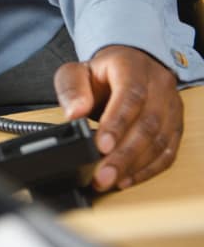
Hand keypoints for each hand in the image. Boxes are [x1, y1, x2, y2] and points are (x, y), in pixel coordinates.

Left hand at [54, 45, 181, 190]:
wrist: (128, 66)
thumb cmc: (101, 72)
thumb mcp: (76, 72)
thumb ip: (72, 90)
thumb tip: (74, 113)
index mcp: (133, 66)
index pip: (131, 96)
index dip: (117, 123)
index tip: (100, 145)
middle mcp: (158, 85)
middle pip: (148, 124)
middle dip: (124, 154)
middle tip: (102, 174)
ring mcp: (171, 106)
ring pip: (160, 141)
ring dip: (134, 166)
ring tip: (110, 180)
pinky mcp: (175, 125)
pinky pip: (168, 152)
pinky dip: (148, 169)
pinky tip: (128, 178)